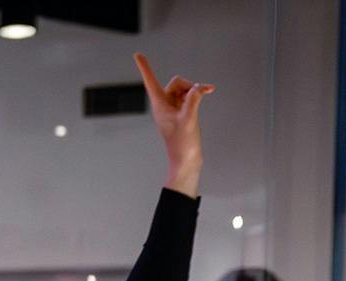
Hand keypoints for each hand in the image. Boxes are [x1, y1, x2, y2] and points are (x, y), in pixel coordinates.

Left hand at [134, 53, 211, 196]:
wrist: (186, 161)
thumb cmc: (183, 144)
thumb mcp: (189, 118)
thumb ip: (194, 98)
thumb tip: (199, 87)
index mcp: (160, 105)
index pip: (151, 81)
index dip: (145, 67)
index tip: (137, 54)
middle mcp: (164, 105)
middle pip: (176, 82)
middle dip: (189, 85)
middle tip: (198, 95)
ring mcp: (173, 109)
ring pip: (184, 89)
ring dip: (195, 90)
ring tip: (203, 98)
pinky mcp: (182, 113)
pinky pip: (189, 96)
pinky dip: (198, 94)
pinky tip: (208, 92)